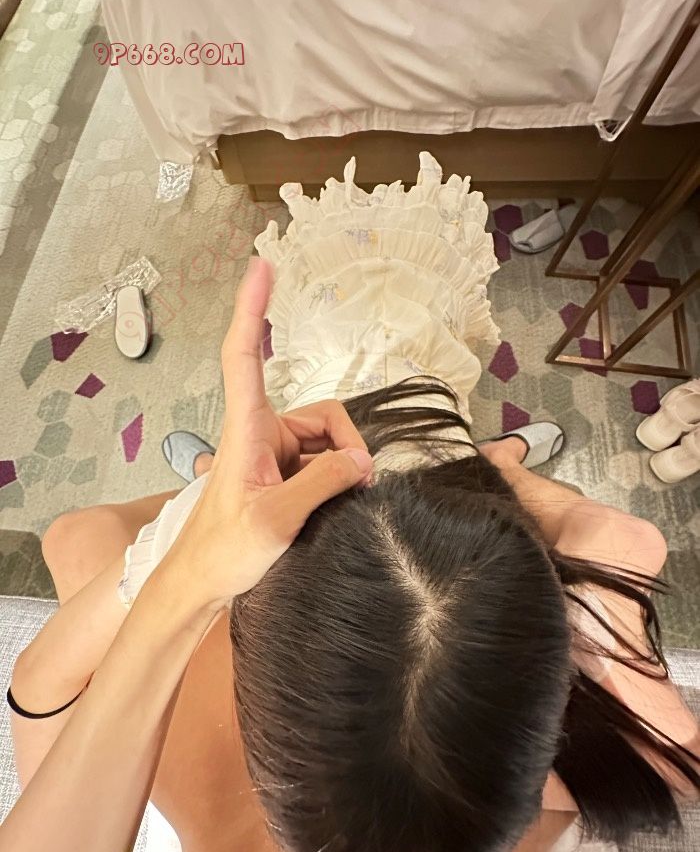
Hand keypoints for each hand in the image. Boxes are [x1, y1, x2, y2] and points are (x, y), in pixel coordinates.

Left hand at [161, 257, 372, 610]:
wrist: (200, 584)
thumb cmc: (222, 551)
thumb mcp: (278, 519)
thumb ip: (324, 483)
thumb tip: (364, 461)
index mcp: (246, 430)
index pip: (244, 356)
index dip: (253, 309)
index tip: (263, 267)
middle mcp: (260, 433)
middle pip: (324, 415)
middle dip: (348, 446)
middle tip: (358, 486)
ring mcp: (274, 453)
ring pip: (329, 441)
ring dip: (344, 467)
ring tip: (337, 505)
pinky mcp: (282, 473)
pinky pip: (324, 462)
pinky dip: (337, 478)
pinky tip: (332, 506)